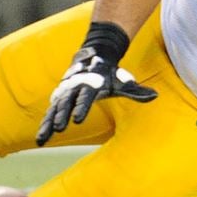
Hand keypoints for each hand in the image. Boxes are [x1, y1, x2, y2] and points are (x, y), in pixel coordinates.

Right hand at [38, 35, 156, 145]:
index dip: (81, 108)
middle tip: (59, 128)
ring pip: (55, 109)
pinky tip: (40, 140)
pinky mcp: (59, 99)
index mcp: (90, 84)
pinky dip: (44, 125)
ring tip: (42, 139)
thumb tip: (155, 95)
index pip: (86, 97)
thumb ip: (135, 91)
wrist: (92, 57)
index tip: (77, 120)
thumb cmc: (109, 75)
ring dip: (49, 123)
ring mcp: (65, 93)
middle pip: (67, 103)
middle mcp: (75, 87)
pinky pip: (50, 113)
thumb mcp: (122, 82)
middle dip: (62, 115)